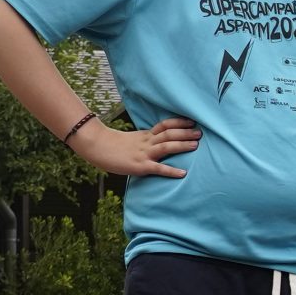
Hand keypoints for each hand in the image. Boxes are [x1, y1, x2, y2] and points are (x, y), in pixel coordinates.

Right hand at [75, 115, 199, 178]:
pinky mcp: (140, 166)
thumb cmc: (113, 145)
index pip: (164, 125)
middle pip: (169, 134)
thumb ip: (146, 141)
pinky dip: (171, 171)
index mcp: (145, 135)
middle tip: (200, 132)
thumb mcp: (133, 140)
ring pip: (166, 147)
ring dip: (182, 145)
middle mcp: (147, 142)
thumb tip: (159, 141)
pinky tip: (183, 173)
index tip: (192, 121)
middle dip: (185, 133)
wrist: (95, 146)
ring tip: (196, 145)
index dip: (179, 123)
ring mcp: (143, 153)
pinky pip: (158, 168)